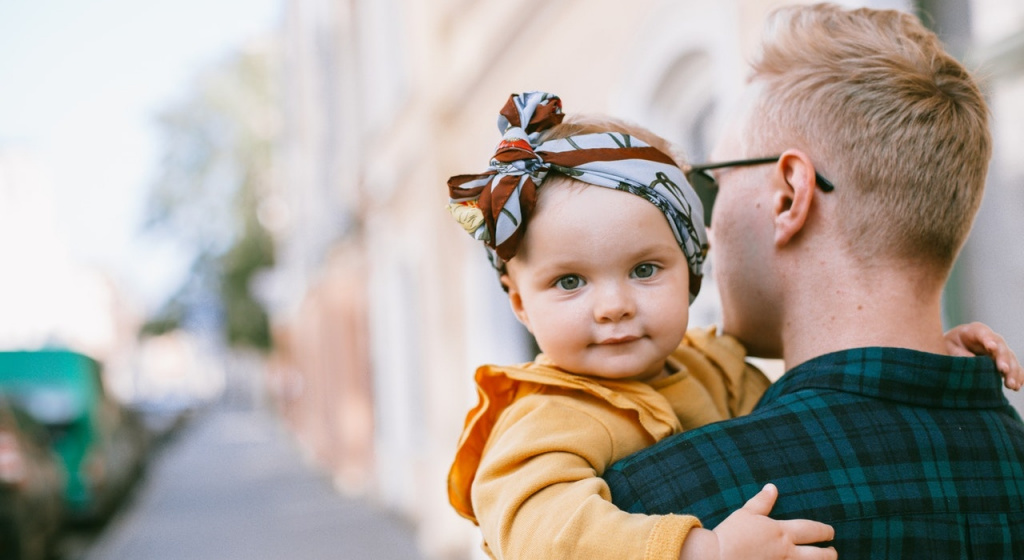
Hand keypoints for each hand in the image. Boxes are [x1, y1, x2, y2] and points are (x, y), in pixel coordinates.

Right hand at [679, 484, 834, 559]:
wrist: (717, 556)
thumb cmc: (731, 534)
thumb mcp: (746, 513)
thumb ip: (762, 501)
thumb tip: (772, 488)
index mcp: (781, 532)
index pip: (811, 530)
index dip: (824, 531)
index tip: (830, 532)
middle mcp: (786, 551)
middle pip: (818, 555)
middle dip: (829, 554)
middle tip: (833, 552)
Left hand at [945, 322, 1022, 389]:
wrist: (954, 346)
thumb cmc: (949, 344)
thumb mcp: (948, 346)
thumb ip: (958, 353)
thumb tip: (972, 361)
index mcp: (975, 331)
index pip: (983, 333)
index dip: (988, 339)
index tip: (991, 347)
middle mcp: (992, 339)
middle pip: (1001, 348)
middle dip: (1003, 359)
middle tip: (1003, 370)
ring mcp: (1000, 351)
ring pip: (1010, 359)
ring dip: (1012, 372)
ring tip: (1011, 385)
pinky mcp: (1004, 362)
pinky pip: (1014, 368)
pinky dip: (1017, 376)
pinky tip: (1017, 386)